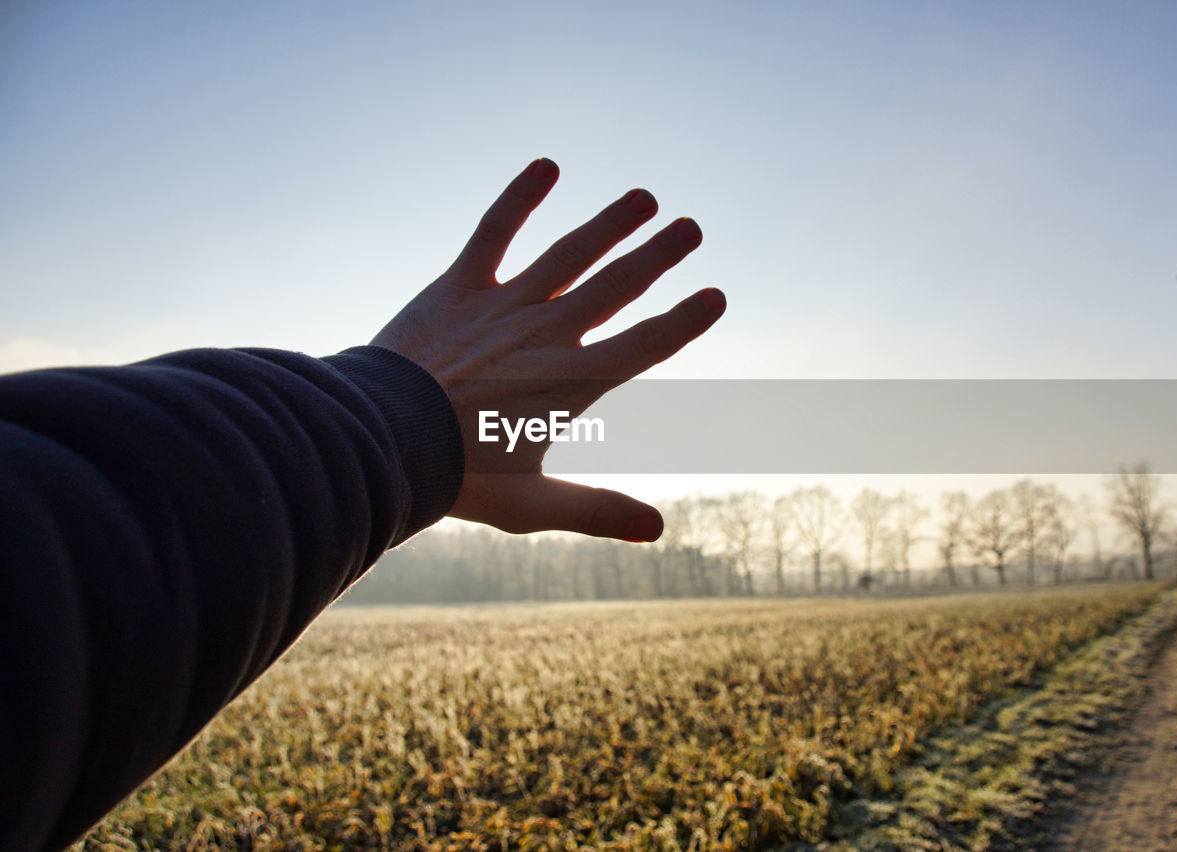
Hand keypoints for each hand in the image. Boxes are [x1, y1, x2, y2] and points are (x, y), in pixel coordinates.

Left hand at [371, 158, 724, 540]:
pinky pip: (495, 232)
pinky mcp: (460, 286)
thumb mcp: (534, 506)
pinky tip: (548, 165)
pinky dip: (520, 198)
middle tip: (692, 227)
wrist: (380, 440)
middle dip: (660, 255)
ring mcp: (505, 304)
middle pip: (618, 286)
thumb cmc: (457, 478)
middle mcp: (548, 333)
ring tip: (643, 197)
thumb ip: (598, 511)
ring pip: (570, 253)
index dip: (685, 320)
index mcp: (573, 382)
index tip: (715, 295)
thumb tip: (658, 530)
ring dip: (610, 223)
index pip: (645, 344)